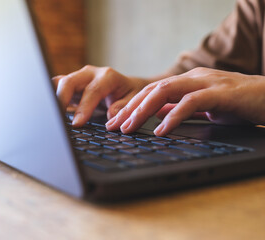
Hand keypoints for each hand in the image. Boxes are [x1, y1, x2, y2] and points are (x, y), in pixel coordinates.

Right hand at [53, 65, 149, 126]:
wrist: (125, 86)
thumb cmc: (129, 94)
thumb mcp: (133, 101)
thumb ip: (123, 107)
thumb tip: (111, 115)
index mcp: (107, 77)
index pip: (92, 91)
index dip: (83, 108)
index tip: (76, 124)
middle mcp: (90, 74)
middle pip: (69, 82)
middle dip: (60, 99)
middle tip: (57, 120)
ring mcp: (77, 77)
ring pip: (58, 83)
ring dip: (52, 97)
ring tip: (49, 115)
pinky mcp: (69, 84)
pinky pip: (55, 87)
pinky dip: (50, 97)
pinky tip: (48, 111)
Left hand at [106, 67, 264, 135]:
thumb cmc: (236, 103)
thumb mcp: (201, 107)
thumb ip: (179, 108)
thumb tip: (155, 116)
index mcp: (186, 82)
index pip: (151, 92)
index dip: (130, 106)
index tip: (114, 122)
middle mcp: (192, 78)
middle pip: (152, 90)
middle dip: (130, 108)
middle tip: (113, 126)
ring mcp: (206, 83)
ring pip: (166, 91)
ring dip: (144, 110)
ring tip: (129, 127)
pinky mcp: (220, 92)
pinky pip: (192, 102)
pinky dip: (174, 116)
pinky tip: (162, 130)